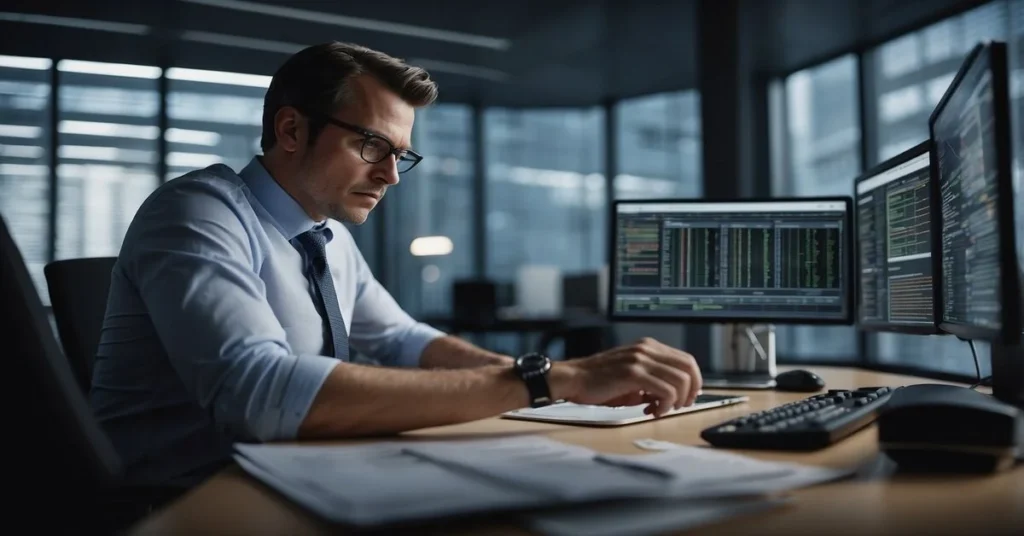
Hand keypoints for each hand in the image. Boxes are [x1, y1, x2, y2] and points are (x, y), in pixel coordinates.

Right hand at [551, 338, 701, 417]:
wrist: (574, 379)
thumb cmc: (600, 382)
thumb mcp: (632, 378)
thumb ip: (654, 382)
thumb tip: (675, 397)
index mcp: (648, 347)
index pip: (686, 360)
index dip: (694, 381)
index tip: (688, 397)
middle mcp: (647, 349)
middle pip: (688, 367)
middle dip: (690, 391)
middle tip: (679, 406)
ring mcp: (640, 359)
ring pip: (680, 380)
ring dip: (676, 401)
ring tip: (660, 409)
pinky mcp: (633, 373)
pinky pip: (665, 390)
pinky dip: (664, 405)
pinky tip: (650, 411)